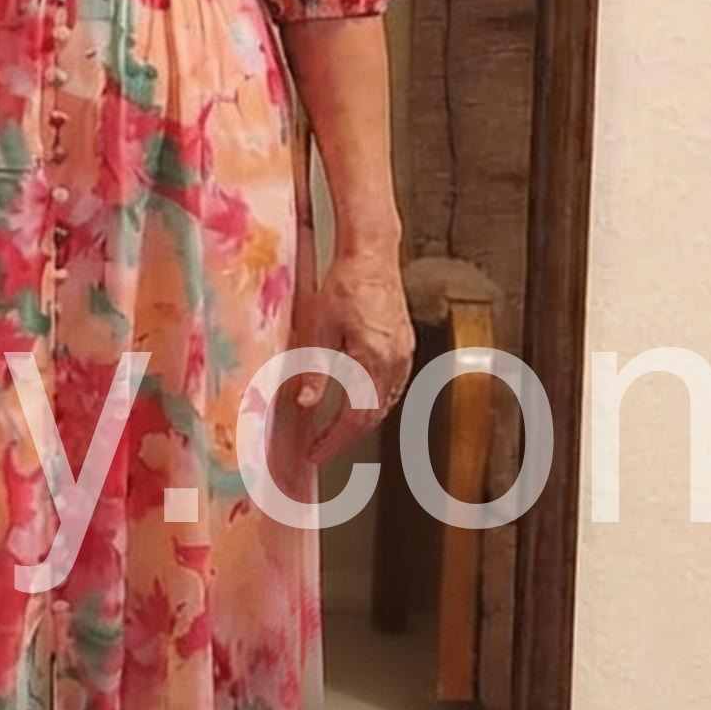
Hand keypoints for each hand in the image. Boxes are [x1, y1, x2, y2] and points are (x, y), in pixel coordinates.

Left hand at [292, 253, 414, 462]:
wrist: (372, 255)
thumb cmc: (344, 284)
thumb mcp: (317, 327)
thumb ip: (314, 368)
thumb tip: (305, 404)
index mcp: (373, 360)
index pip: (354, 417)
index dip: (332, 440)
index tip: (313, 454)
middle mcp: (395, 362)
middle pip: (372, 416)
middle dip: (344, 437)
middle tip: (319, 449)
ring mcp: (404, 355)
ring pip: (384, 404)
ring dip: (359, 422)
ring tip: (333, 432)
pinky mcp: (405, 347)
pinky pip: (391, 386)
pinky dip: (372, 402)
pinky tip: (356, 403)